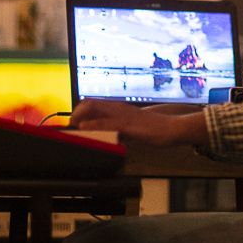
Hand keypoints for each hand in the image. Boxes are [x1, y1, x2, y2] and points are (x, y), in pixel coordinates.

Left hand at [69, 99, 206, 148]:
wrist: (172, 128)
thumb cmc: (154, 129)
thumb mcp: (132, 129)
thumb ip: (121, 131)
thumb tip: (111, 139)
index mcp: (119, 108)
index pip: (94, 104)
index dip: (80, 112)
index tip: (73, 123)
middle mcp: (118, 108)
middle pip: (90, 103)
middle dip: (76, 113)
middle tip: (71, 126)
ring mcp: (121, 115)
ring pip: (94, 110)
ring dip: (79, 118)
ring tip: (72, 127)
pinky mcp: (126, 124)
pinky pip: (105, 123)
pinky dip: (92, 126)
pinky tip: (84, 129)